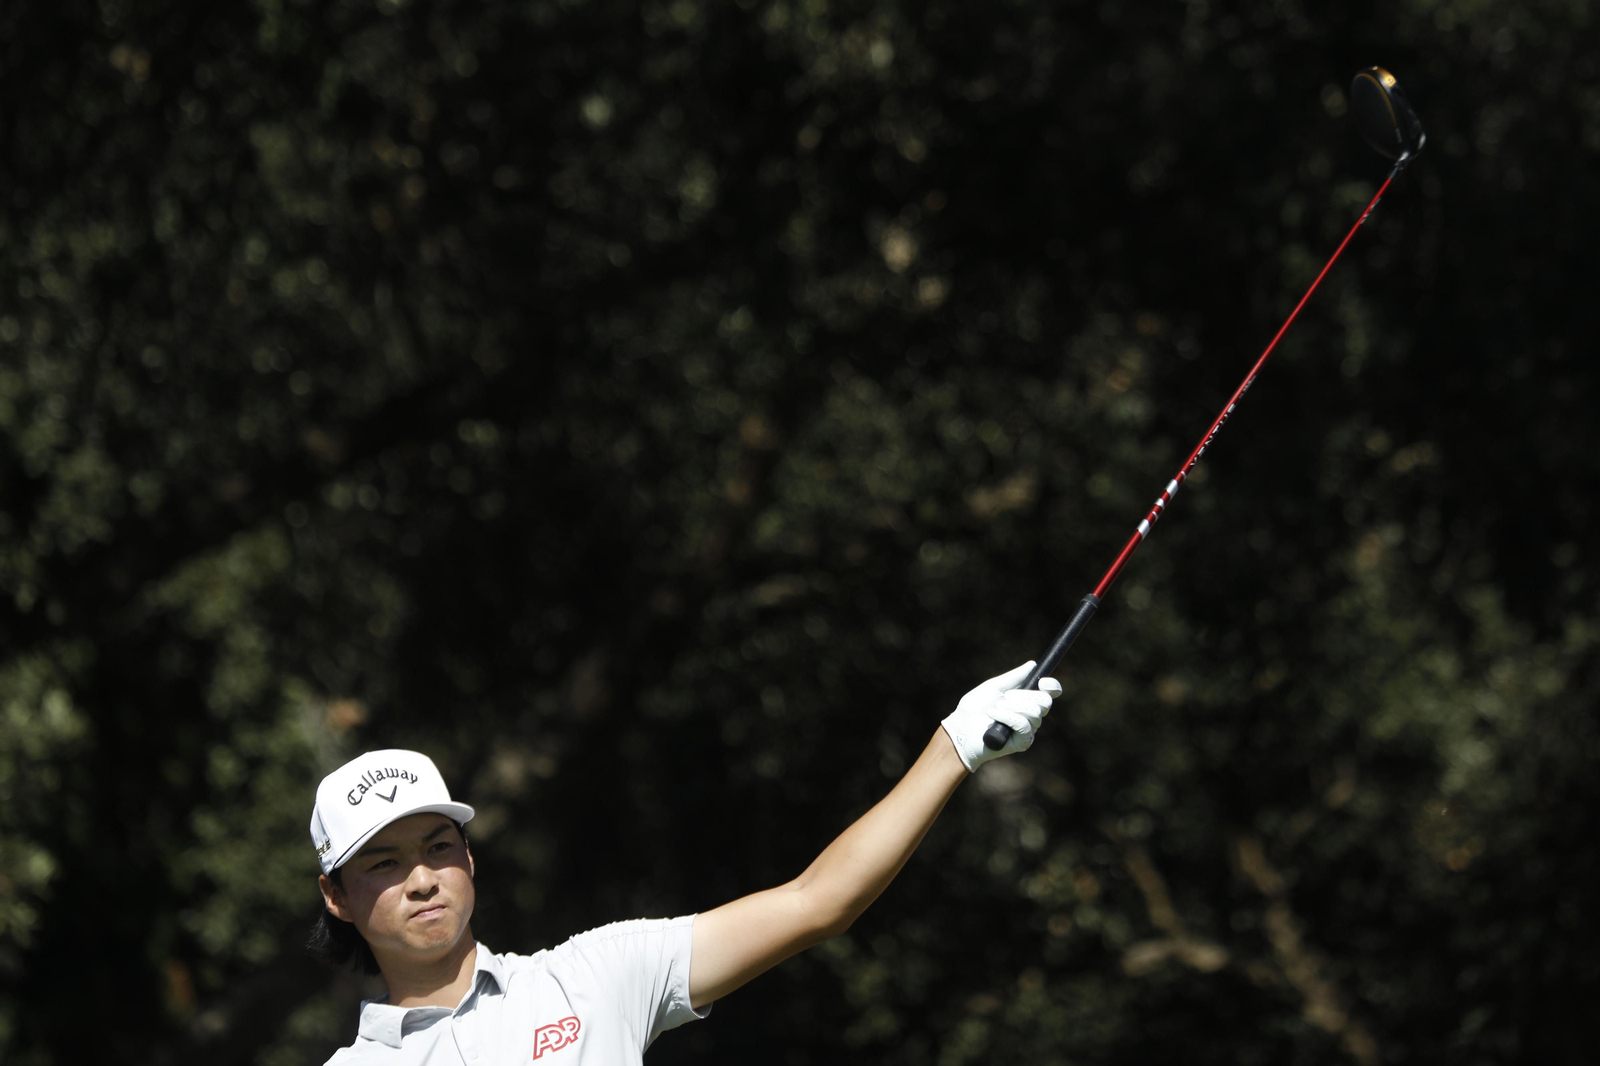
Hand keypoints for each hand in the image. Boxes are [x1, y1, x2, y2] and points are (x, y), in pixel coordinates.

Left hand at [940, 661, 1060, 771]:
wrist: (960, 728)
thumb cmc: (975, 707)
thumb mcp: (995, 686)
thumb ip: (1014, 677)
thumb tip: (1033, 664)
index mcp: (1026, 700)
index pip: (1050, 693)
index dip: (1052, 686)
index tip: (1042, 681)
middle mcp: (1030, 715)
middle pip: (1045, 702)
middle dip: (1024, 696)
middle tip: (1005, 697)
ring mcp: (1027, 730)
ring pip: (1035, 713)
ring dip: (1012, 707)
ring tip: (995, 708)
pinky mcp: (1022, 742)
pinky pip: (1024, 725)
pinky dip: (1008, 717)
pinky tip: (994, 716)